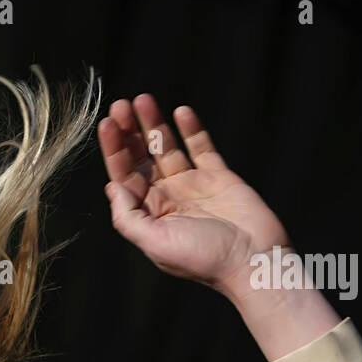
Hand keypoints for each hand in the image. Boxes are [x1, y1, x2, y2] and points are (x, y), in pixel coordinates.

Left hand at [98, 94, 290, 301]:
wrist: (254, 261)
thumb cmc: (204, 259)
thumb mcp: (155, 242)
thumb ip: (128, 217)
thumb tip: (112, 187)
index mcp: (148, 214)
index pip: (124, 176)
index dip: (114, 150)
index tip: (108, 124)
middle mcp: (168, 198)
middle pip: (142, 158)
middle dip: (130, 132)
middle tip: (122, 104)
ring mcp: (193, 185)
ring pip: (168, 148)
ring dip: (155, 124)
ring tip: (144, 100)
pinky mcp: (220, 177)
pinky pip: (202, 147)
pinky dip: (191, 130)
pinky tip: (180, 112)